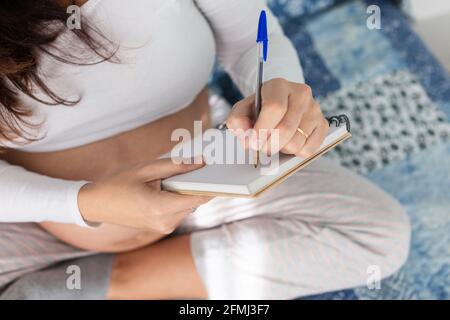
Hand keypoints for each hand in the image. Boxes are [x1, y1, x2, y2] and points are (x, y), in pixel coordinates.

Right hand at [78, 159, 210, 232]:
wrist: (95, 204)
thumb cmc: (117, 183)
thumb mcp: (146, 168)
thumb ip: (176, 166)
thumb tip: (201, 162)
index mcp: (161, 208)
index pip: (199, 198)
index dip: (212, 185)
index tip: (222, 174)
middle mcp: (165, 222)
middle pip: (195, 201)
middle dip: (198, 184)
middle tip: (198, 166)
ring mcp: (164, 227)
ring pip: (188, 205)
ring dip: (186, 191)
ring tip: (175, 176)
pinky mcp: (161, 226)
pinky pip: (179, 210)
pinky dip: (178, 198)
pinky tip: (168, 186)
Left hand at [226, 78, 327, 157]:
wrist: (278, 106)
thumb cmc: (259, 110)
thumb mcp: (242, 111)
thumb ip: (238, 121)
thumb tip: (247, 136)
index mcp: (279, 85)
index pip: (274, 108)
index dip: (262, 129)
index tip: (253, 142)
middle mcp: (301, 93)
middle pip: (286, 128)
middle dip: (269, 145)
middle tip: (261, 147)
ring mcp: (315, 109)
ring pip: (297, 142)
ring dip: (282, 149)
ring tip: (276, 141)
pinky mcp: (323, 124)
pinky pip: (309, 149)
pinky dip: (295, 153)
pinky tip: (289, 143)